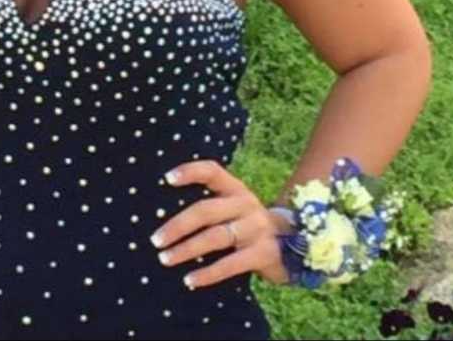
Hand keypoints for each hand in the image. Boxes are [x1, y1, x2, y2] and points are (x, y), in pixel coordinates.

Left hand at [148, 159, 290, 288]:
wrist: (296, 244)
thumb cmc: (247, 223)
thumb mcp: (233, 205)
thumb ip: (210, 203)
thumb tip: (163, 215)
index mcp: (235, 188)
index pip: (212, 171)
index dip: (190, 172)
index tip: (167, 179)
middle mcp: (246, 204)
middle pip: (206, 211)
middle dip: (178, 226)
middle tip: (156, 239)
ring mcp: (257, 228)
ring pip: (215, 237)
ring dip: (187, 250)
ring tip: (165, 259)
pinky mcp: (264, 254)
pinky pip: (231, 265)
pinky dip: (208, 273)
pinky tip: (189, 280)